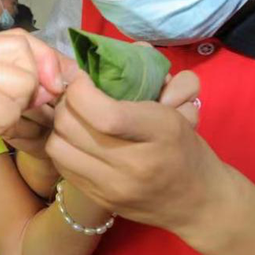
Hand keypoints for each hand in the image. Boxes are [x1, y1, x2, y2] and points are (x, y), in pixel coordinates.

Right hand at [0, 30, 65, 201]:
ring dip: (13, 111)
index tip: (51, 89)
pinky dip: (1, 126)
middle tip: (6, 113)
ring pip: (22, 81)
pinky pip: (7, 107)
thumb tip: (57, 78)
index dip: (44, 61)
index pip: (18, 37)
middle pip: (24, 51)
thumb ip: (10, 83)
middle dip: (32, 87)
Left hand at [45, 70, 229, 236]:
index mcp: (160, 132)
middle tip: (77, 93)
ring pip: (58, 146)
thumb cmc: (185, 147)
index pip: (105, 113)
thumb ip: (149, 76)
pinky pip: (61, 165)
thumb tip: (112, 53)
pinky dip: (63, 145)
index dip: (81, 89)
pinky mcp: (98, 199)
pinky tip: (77, 138)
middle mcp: (135, 164)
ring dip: (60, 124)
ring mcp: (114, 187)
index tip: (84, 77)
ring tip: (74, 115)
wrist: (197, 202)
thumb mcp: (178, 107)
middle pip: (72, 126)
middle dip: (66, 101)